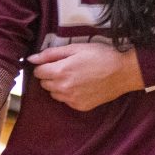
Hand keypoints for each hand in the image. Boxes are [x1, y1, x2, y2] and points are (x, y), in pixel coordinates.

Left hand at [27, 42, 144, 110]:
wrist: (123, 72)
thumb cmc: (101, 56)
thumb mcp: (77, 48)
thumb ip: (51, 53)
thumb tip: (32, 59)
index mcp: (60, 71)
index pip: (38, 72)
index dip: (45, 65)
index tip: (54, 62)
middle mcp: (63, 88)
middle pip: (44, 84)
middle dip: (51, 75)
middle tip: (67, 67)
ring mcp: (71, 99)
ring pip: (54, 93)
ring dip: (59, 85)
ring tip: (75, 76)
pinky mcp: (80, 106)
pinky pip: (66, 101)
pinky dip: (70, 94)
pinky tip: (82, 85)